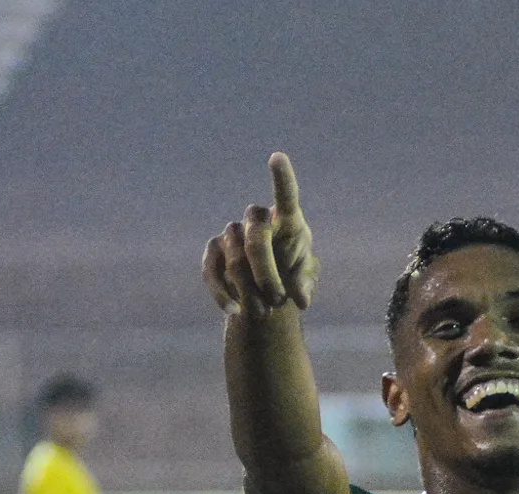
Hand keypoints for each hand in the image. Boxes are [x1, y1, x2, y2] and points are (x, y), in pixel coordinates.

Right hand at [202, 153, 320, 318]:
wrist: (265, 294)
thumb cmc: (292, 281)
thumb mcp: (303, 283)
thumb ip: (304, 284)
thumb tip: (301, 296)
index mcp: (287, 222)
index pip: (286, 197)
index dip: (282, 178)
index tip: (277, 157)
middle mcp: (257, 221)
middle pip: (257, 235)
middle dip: (267, 271)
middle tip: (279, 300)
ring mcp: (233, 234)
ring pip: (236, 259)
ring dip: (251, 290)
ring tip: (266, 312)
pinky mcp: (214, 251)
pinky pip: (213, 270)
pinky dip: (223, 293)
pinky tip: (234, 311)